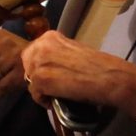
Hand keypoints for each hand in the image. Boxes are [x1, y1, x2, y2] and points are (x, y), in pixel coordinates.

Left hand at [21, 30, 135, 121]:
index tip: (51, 73)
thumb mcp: (73, 50)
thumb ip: (57, 53)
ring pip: (30, 80)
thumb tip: (49, 65)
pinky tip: (57, 99)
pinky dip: (44, 100)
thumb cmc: (96, 64)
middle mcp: (41, 45)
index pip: (33, 51)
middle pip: (27, 64)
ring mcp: (39, 62)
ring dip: (41, 89)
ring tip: (56, 93)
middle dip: (36, 75)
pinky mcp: (40, 80)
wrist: (107, 76)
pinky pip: (34, 94)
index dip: (40, 64)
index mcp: (50, 36)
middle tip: (51, 85)